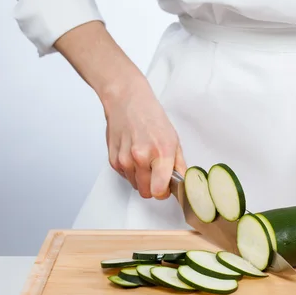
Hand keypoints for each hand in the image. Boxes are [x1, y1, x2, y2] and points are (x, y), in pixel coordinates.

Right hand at [103, 78, 186, 199]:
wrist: (127, 101)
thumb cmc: (151, 117)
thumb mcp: (173, 140)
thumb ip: (179, 165)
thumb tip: (182, 182)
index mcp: (160, 153)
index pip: (159, 190)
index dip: (163, 192)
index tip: (166, 188)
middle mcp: (141, 158)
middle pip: (146, 192)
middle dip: (153, 187)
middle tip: (157, 173)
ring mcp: (124, 159)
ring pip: (135, 186)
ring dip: (141, 178)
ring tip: (145, 159)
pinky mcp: (113, 160)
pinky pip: (125, 177)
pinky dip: (131, 171)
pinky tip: (134, 155)